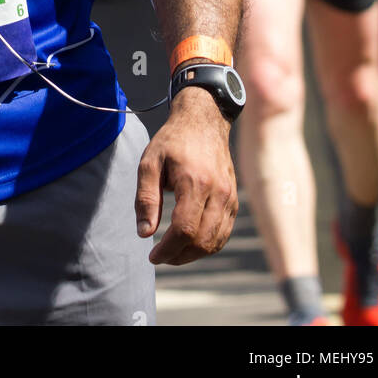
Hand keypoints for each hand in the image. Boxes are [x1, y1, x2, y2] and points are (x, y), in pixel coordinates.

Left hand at [135, 88, 237, 264]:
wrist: (203, 121)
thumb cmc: (172, 141)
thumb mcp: (150, 162)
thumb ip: (145, 198)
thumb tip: (144, 233)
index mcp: (195, 181)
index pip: (184, 229)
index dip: (167, 249)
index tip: (152, 255)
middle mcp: (217, 192)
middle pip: (202, 240)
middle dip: (178, 255)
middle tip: (160, 256)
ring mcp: (229, 196)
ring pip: (215, 241)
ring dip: (193, 254)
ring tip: (172, 252)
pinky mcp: (233, 199)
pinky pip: (224, 232)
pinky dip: (208, 244)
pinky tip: (190, 243)